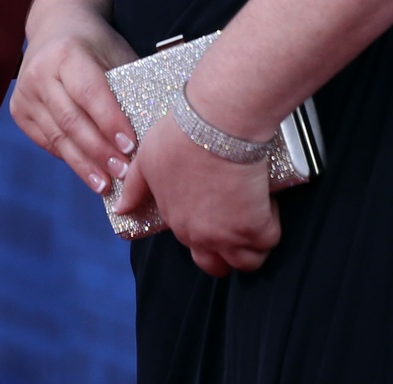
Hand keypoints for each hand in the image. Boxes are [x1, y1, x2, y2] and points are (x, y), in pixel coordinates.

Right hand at [11, 12, 138, 194]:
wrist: (56, 25)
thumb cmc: (97, 44)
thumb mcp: (115, 54)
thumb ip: (126, 89)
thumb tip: (150, 133)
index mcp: (66, 52)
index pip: (90, 93)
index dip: (110, 122)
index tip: (131, 147)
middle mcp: (39, 71)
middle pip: (71, 120)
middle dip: (99, 151)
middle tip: (124, 173)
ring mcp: (25, 92)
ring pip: (58, 137)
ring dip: (84, 164)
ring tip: (107, 184)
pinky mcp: (18, 110)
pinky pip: (47, 141)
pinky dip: (69, 158)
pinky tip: (88, 172)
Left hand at [120, 115, 279, 276]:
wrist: (215, 125)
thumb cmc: (180, 135)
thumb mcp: (147, 160)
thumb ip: (134, 187)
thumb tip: (120, 208)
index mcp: (177, 221)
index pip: (192, 246)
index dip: (208, 232)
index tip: (217, 210)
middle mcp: (200, 235)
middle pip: (218, 267)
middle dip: (230, 255)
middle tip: (240, 228)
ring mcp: (228, 234)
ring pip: (248, 262)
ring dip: (254, 245)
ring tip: (258, 216)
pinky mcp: (255, 226)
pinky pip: (270, 241)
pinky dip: (272, 225)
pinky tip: (267, 203)